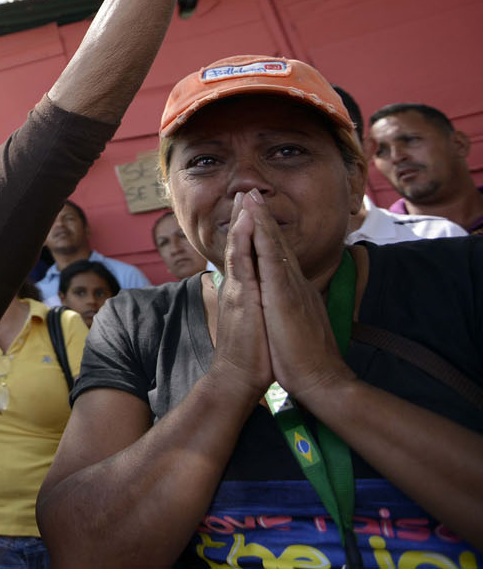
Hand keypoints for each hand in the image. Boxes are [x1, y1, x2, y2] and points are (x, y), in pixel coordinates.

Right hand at [207, 192, 272, 401]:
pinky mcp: (241, 298)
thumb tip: (261, 298)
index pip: (247, 255)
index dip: (249, 231)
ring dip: (242, 221)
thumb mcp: (257, 324)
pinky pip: (242, 262)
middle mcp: (239, 286)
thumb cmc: (253, 356)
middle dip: (243, 218)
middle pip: (241, 245)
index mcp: (246, 292)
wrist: (239, 379)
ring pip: (240, 247)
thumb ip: (256, 306)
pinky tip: (246, 222)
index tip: (251, 210)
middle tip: (244, 193)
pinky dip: (243, 239)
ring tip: (244, 197)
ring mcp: (238, 290)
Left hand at [243, 191, 354, 402]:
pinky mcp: (284, 297)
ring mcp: (290, 289)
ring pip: (274, 247)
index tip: (256, 213)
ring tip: (252, 198)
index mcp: (293, 292)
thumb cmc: (305, 358)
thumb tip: (289, 300)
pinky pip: (271, 262)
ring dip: (261, 220)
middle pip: (276, 244)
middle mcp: (293, 284)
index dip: (268, 233)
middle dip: (263, 217)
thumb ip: (294, 308)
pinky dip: (263, 241)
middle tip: (253, 193)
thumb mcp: (295, 325)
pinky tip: (254, 225)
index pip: (278, 256)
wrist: (321, 381)